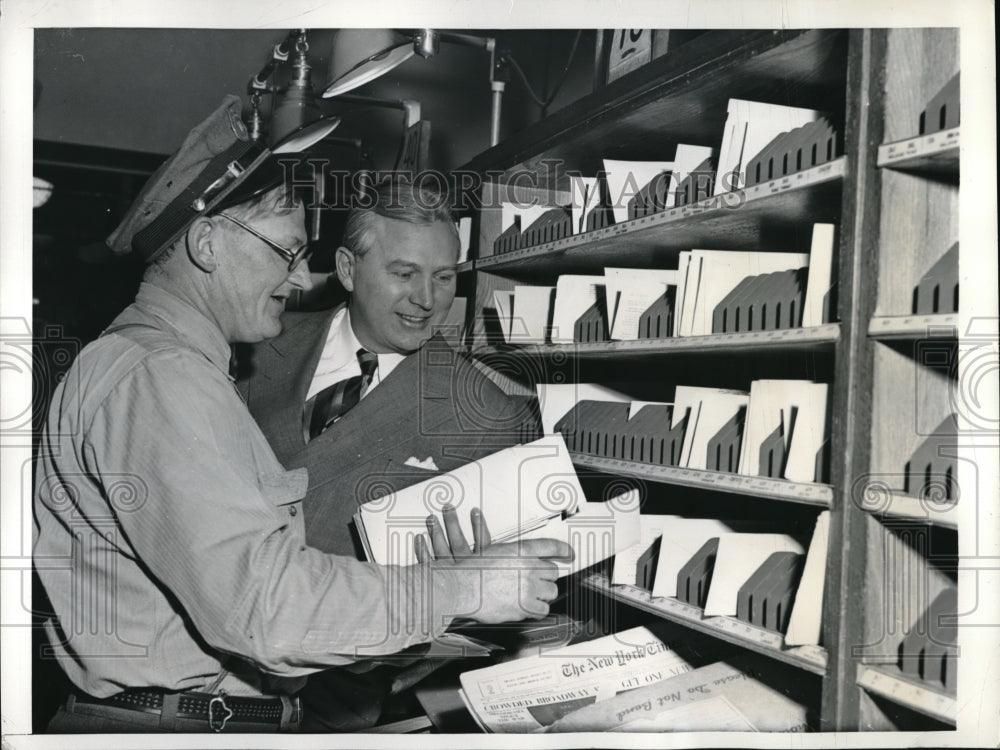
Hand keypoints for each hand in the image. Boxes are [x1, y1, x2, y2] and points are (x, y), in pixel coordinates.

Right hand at [420, 505, 574, 623]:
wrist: (461, 587)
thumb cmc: (471, 570)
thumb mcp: (494, 551)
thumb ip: (514, 556)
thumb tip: (526, 561)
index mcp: (520, 550)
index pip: (551, 547)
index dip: (563, 550)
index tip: (569, 554)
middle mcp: (527, 568)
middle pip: (553, 572)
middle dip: (547, 576)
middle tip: (538, 580)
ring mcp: (527, 588)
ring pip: (551, 591)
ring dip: (544, 593)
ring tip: (533, 594)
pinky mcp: (523, 607)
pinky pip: (542, 610)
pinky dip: (537, 610)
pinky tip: (528, 607)